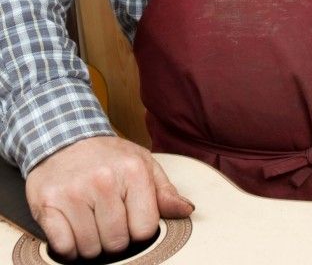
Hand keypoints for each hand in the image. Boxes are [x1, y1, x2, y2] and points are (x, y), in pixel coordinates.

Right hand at [25, 135, 193, 259]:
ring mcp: (74, 192)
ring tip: (88, 217)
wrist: (63, 138)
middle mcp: (104, 180)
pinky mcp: (49, 203)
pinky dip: (67, 245)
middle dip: (113, 238)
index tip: (128, 216)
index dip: (137, 229)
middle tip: (105, 216)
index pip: (145, 230)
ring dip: (89, 242)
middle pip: (117, 243)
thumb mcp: (141, 164)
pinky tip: (70, 224)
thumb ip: (164, 191)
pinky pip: (63, 247)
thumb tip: (186, 210)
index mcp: (133, 170)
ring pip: (90, 249)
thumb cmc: (106, 156)